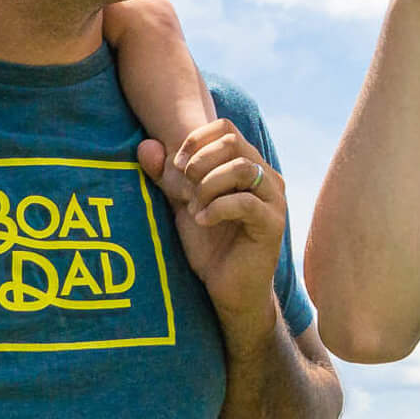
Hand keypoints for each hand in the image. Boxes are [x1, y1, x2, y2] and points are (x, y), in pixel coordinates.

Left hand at [140, 120, 285, 325]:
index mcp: (248, 166)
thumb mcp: (182, 205)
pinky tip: (202, 221)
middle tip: (184, 190)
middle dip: (200, 163)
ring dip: (209, 186)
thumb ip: (166, 176)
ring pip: (242, 168)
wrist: (230, 289)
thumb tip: (145, 146)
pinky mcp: (272, 223)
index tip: (177, 167)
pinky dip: (217, 208)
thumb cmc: (210, 245)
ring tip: (195, 208)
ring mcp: (273, 199)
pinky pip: (245, 202)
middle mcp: (266, 176)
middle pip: (234, 142)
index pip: (226, 129)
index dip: (196, 141)